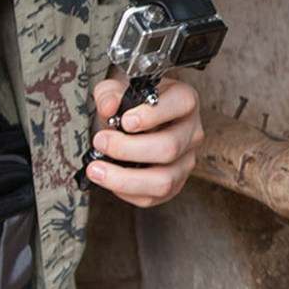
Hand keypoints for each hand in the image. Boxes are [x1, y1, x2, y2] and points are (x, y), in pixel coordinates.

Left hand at [84, 75, 204, 206]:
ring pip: (164, 180)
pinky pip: (152, 197)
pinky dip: (125, 191)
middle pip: (169, 148)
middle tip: (100, 141)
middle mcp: (191, 132)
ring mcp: (185, 161)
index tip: (125, 121)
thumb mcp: (117, 90)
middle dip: (128, 148)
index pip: (180, 104)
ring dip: (124, 178)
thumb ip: (109, 94)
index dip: (152, 115)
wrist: (134, 126)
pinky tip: (110, 178)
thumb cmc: (131, 107)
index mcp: (184, 102)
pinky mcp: (174, 185)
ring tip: (97, 169)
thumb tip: (108, 106)